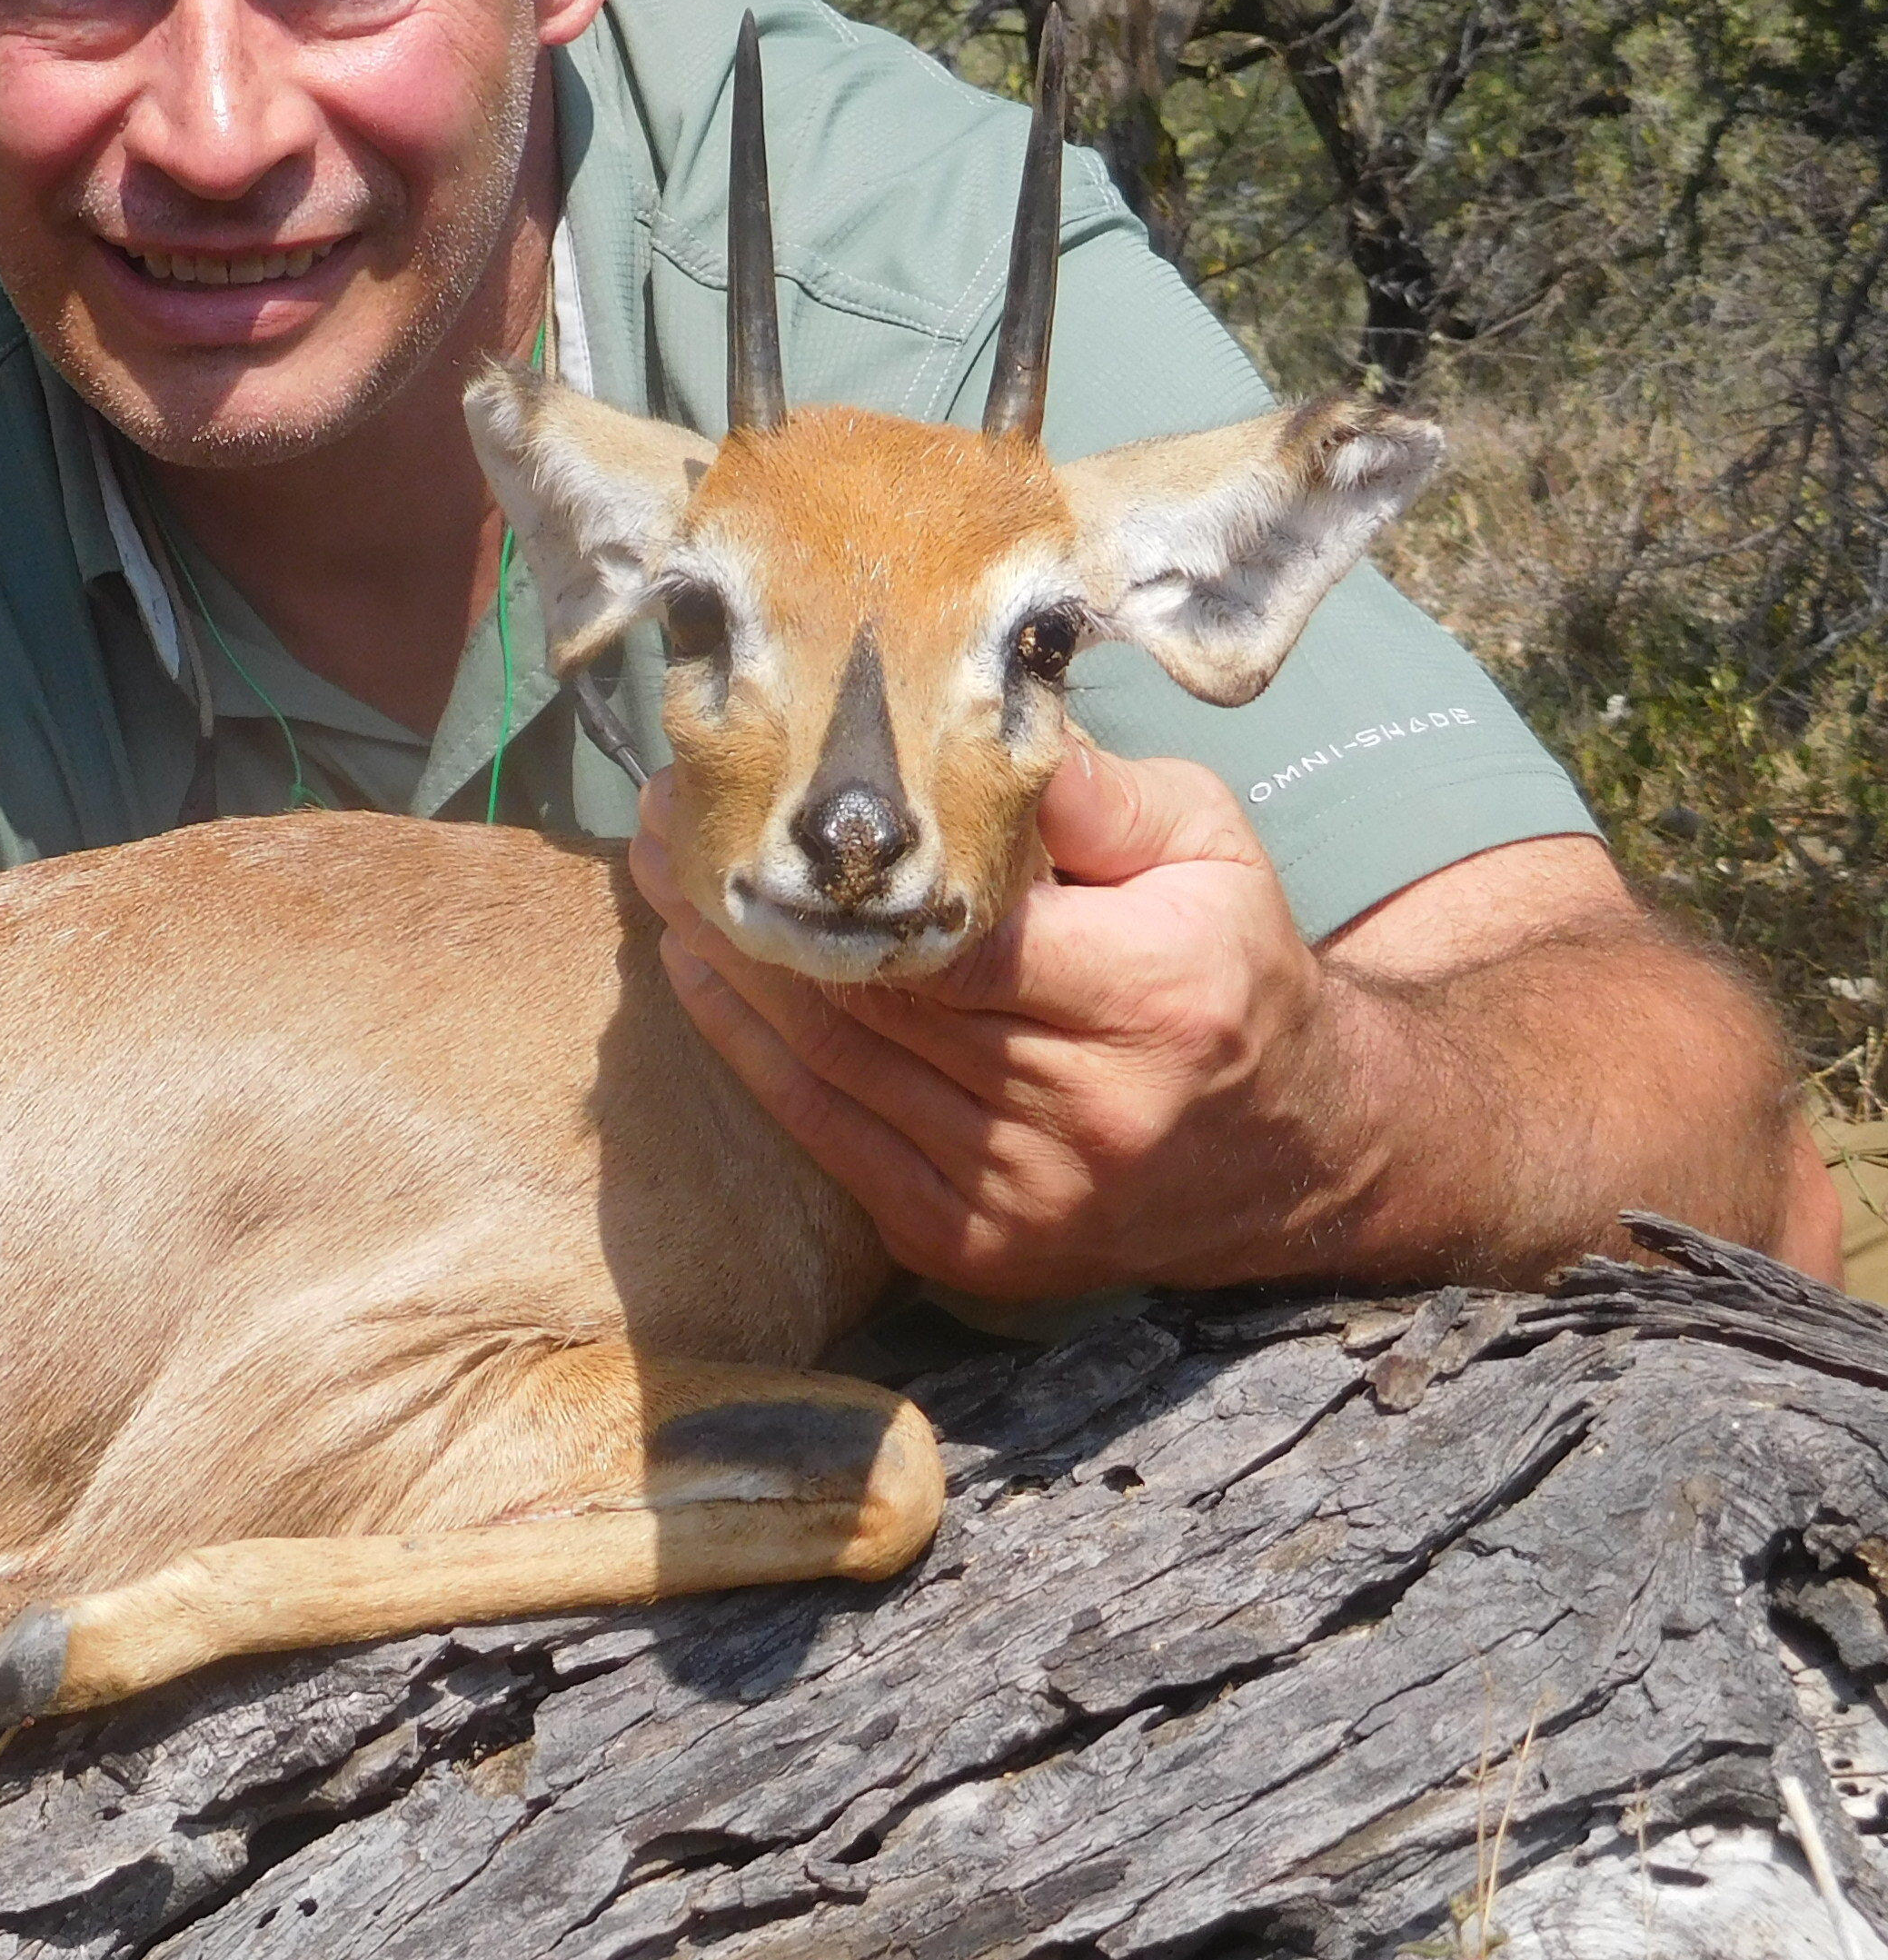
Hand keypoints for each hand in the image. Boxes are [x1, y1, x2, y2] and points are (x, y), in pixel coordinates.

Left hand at [628, 742, 1369, 1296]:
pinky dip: (752, 1053)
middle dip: (754, 898)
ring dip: (730, 966)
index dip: (835, 873)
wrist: (1293, 1152)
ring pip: (831, 1063)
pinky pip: (828, 1135)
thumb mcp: (1205, 848)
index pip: (954, 935)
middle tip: (670, 816)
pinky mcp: (970, 1245)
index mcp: (1149, 993)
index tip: (749, 790)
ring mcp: (1019, 1191)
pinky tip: (702, 974)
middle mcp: (1083, 1108)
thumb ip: (1092, 792)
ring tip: (666, 878)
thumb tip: (976, 714)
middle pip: (870, 996)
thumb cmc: (1229, 965)